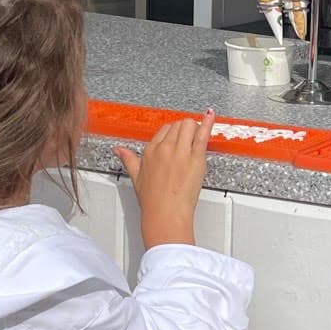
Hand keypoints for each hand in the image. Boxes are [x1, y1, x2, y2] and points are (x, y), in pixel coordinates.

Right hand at [114, 111, 212, 250]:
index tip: (177, 138)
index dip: (173, 133)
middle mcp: (165, 148)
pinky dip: (209, 123)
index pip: (164, 129)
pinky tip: (211, 115)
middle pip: (178, 125)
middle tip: (188, 141)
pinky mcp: (196, 158)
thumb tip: (119, 150)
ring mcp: (181, 151)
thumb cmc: (153, 200)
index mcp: (151, 151)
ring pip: (189, 125)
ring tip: (197, 136)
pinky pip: (203, 134)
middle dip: (184, 130)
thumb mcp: (136, 177)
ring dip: (195, 128)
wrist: (165, 213)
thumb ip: (128, 159)